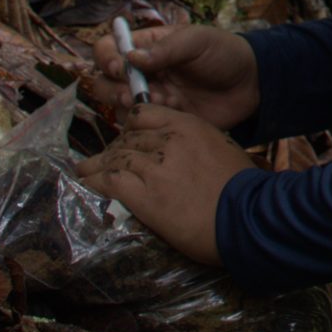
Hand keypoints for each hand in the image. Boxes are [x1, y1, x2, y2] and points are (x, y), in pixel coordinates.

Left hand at [74, 105, 257, 267]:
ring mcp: (153, 168)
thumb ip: (196, 142)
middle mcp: (167, 141)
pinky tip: (86, 184)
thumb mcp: (222, 148)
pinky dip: (95, 182)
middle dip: (113, 150)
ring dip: (97, 166)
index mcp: (187, 126)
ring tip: (85, 171)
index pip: (144, 114)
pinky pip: (110, 182)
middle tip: (105, 161)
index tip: (125, 138)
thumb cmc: (241, 186)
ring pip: (114, 159)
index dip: (130, 126)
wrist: (246, 217)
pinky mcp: (143, 196)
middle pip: (126, 138)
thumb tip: (184, 151)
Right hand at [86, 23, 259, 129]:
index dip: (107, 58)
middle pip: (102, 82)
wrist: (250, 84)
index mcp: (146, 46)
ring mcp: (149, 97)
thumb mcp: (197, 41)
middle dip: (113, 89)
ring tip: (161, 101)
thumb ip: (166, 49)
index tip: (120, 67)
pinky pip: (139, 126)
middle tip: (134, 93)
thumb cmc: (223, 53)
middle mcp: (141, 73)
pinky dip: (148, 122)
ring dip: (132, 106)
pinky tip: (172, 112)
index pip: (108, 49)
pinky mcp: (160, 120)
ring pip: (117, 106)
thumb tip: (131, 57)